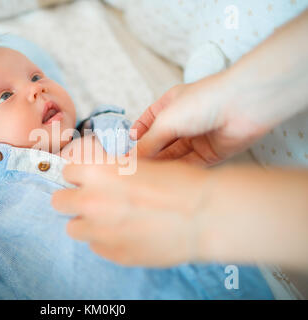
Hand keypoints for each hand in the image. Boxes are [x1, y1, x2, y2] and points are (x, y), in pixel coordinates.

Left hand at [51, 160, 210, 266]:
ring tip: (108, 220)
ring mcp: (100, 231)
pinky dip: (106, 240)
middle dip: (74, 199)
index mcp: (97, 172)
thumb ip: (111, 171)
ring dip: (86, 222)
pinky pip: (96, 246)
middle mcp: (91, 201)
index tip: (90, 178)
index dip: (81, 174)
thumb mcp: (140, 164)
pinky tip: (127, 234)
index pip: (68, 171)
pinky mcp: (113, 254)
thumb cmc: (178, 182)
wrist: (203, 214)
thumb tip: (98, 177)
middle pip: (59, 201)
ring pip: (72, 228)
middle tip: (93, 199)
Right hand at [130, 73, 271, 165]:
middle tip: (132, 172)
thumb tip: (130, 160)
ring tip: (146, 179)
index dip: (136, 136)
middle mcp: (184, 120)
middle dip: (147, 155)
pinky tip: (165, 180)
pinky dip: (178, 172)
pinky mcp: (211, 152)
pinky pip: (191, 165)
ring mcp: (197, 137)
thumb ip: (148, 143)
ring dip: (161, 165)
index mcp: (170, 105)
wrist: (244, 105)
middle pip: (160, 142)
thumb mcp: (166, 121)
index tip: (125, 151)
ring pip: (174, 155)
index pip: (148, 122)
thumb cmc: (203, 101)